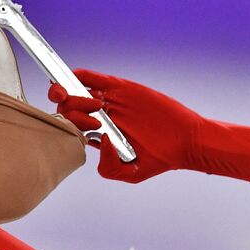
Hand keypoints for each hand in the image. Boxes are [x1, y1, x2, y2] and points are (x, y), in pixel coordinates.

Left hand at [48, 69, 206, 183]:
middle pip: (68, 107)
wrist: (184, 139)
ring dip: (72, 95)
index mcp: (100, 134)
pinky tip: (76, 80)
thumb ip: (108, 166)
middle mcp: (101, 116)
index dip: (65, 125)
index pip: (71, 126)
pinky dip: (80, 76)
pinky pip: (93, 78)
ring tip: (96, 109)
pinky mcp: (121, 88)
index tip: (77, 131)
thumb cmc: (161, 157)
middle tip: (87, 120)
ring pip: (76, 91)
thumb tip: (98, 141)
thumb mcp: (131, 172)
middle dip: (65, 110)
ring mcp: (110, 100)